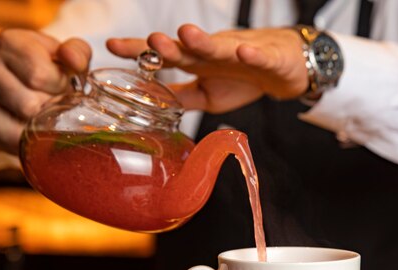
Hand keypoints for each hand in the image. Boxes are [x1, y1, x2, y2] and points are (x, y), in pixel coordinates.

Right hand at [0, 29, 90, 153]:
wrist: (24, 87)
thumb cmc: (51, 70)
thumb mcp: (69, 57)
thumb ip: (78, 54)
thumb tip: (73, 61)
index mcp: (10, 42)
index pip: (39, 73)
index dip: (59, 86)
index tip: (63, 85)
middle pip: (30, 102)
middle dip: (52, 106)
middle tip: (55, 102)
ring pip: (21, 121)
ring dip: (42, 122)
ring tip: (45, 113)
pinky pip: (12, 139)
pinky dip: (30, 139)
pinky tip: (35, 130)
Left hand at [107, 24, 307, 112]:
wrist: (285, 68)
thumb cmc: (243, 79)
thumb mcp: (207, 97)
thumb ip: (182, 99)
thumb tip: (153, 107)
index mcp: (196, 63)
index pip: (163, 56)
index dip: (138, 51)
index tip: (112, 47)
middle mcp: (212, 54)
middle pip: (187, 49)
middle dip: (168, 45)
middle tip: (152, 41)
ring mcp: (239, 53)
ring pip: (219, 47)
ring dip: (203, 41)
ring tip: (187, 34)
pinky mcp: (267, 57)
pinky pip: (259, 56)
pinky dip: (252, 54)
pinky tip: (244, 52)